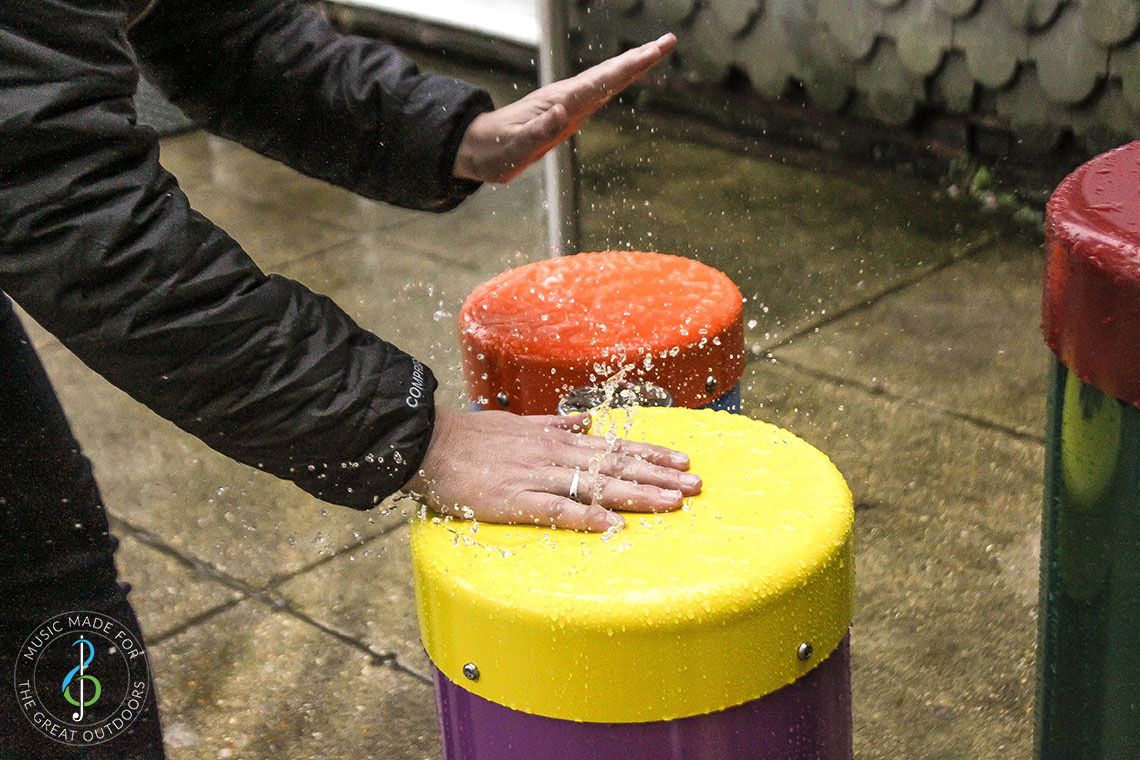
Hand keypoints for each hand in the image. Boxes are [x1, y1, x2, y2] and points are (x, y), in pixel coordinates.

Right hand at [404, 407, 700, 531]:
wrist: (427, 442)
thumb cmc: (470, 436)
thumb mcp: (519, 422)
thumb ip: (555, 423)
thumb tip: (585, 421)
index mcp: (555, 439)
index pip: (614, 446)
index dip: (650, 454)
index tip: (683, 460)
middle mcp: (554, 454)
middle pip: (616, 465)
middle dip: (659, 475)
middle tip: (696, 484)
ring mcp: (536, 476)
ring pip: (597, 484)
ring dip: (638, 493)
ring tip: (673, 502)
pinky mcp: (514, 499)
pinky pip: (557, 509)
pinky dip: (587, 516)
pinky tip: (613, 525)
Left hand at [453, 33, 676, 183]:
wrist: (475, 148)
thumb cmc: (493, 152)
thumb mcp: (514, 148)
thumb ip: (538, 132)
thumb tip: (563, 111)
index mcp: (558, 103)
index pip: (599, 82)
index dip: (628, 67)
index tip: (653, 52)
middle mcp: (565, 98)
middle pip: (608, 74)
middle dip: (639, 59)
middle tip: (668, 41)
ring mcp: (566, 104)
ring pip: (605, 81)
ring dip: (631, 66)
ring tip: (656, 52)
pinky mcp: (565, 113)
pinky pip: (597, 93)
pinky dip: (616, 81)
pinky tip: (626, 77)